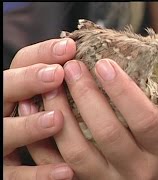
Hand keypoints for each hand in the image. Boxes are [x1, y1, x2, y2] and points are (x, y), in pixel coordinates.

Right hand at [3, 38, 75, 178]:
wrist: (15, 146)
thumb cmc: (40, 113)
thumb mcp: (47, 92)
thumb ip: (57, 79)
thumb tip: (89, 59)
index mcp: (14, 88)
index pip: (20, 62)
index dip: (41, 54)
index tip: (70, 48)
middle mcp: (3, 111)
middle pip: (5, 91)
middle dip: (28, 81)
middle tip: (56, 74)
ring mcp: (3, 142)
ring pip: (8, 133)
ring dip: (31, 126)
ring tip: (57, 118)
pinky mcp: (7, 172)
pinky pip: (19, 176)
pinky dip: (40, 174)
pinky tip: (66, 171)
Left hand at [42, 59, 157, 178]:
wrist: (140, 179)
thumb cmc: (148, 145)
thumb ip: (143, 102)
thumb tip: (114, 61)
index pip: (146, 120)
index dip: (125, 91)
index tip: (104, 64)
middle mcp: (135, 168)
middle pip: (109, 134)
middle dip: (87, 96)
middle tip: (72, 67)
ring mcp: (107, 179)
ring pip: (77, 152)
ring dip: (61, 114)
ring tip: (51, 86)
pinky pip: (55, 166)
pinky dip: (41, 138)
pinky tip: (34, 111)